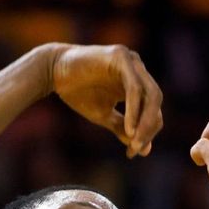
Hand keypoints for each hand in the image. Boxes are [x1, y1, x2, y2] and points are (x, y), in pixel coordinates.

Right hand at [50, 43, 163, 157]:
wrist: (53, 72)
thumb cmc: (79, 92)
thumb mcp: (104, 115)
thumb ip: (123, 128)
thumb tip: (144, 150)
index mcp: (137, 83)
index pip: (153, 109)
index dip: (147, 132)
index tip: (133, 152)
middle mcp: (138, 70)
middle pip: (155, 102)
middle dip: (149, 129)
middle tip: (137, 148)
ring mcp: (131, 61)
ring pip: (150, 94)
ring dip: (145, 121)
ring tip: (134, 141)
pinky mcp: (121, 57)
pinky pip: (134, 88)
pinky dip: (134, 109)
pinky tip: (130, 128)